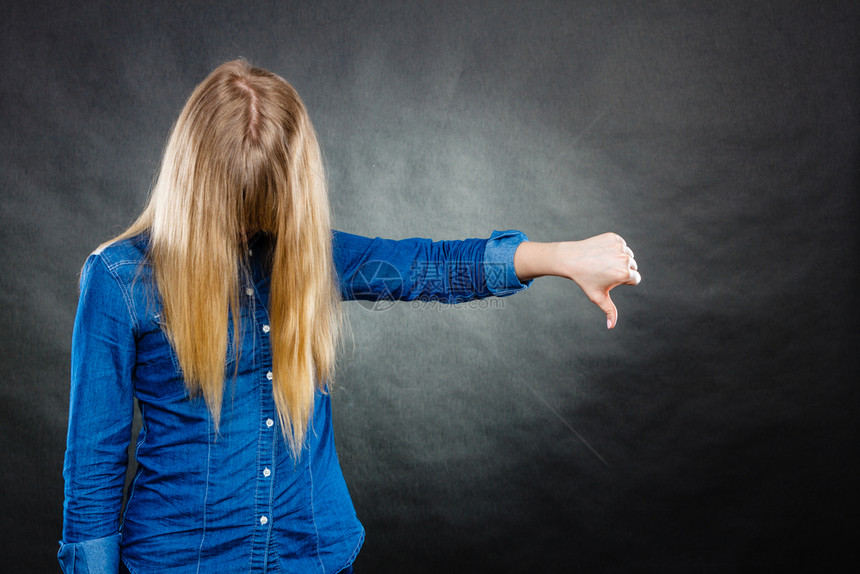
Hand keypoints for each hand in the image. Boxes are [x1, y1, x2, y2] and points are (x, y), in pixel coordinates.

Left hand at [514, 233, 640, 328]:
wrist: (571, 259)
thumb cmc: (585, 280)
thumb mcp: (598, 296)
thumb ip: (609, 311)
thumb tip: (611, 326)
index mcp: (625, 274)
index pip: (636, 279)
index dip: (623, 282)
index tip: (609, 280)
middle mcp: (625, 259)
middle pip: (633, 267)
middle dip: (622, 270)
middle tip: (603, 271)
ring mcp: (620, 246)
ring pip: (628, 255)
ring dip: (619, 259)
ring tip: (602, 263)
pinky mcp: (614, 237)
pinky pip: (621, 245)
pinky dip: (614, 248)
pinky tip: (601, 253)